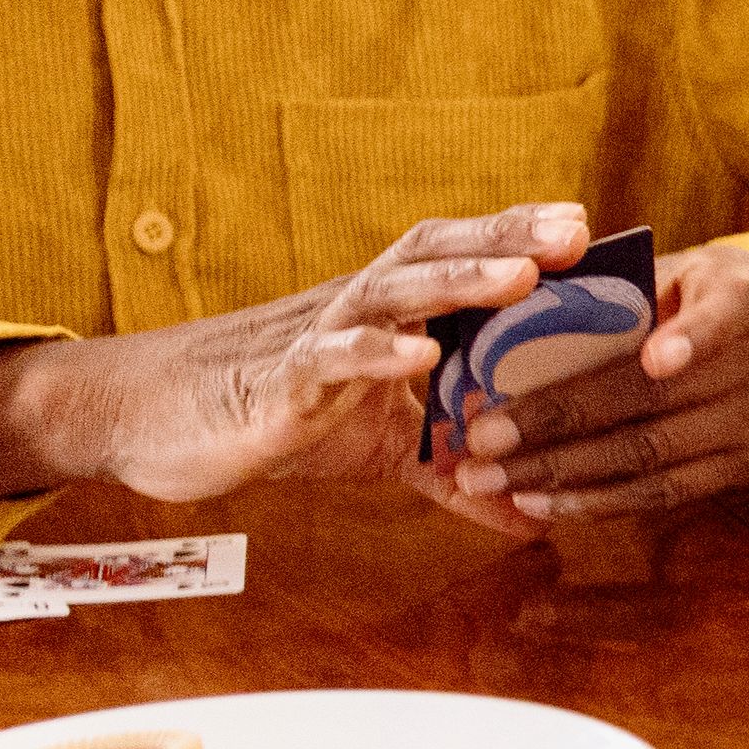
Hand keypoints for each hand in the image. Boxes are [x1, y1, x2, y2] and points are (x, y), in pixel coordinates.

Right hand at [0, 204, 585, 510]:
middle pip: (439, 255)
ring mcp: (319, 339)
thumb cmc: (274, 418)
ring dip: (459, 282)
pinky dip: (373, 353)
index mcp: (388, 318)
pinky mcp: (280, 381)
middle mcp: (359, 310)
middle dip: (509, 237)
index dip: (523, 241)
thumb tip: (531, 520)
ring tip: (522, 275)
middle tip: (577, 228)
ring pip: (394, 293)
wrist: (154, 422)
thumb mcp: (380, 451)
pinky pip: (330, 359)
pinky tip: (414, 354)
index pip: (463, 261)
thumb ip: (454, 478)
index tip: (594, 230)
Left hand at [448, 238, 748, 529]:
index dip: (692, 338)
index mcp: (747, 290)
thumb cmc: (676, 295)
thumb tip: (495, 331)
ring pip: (653, 455)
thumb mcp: (658, 269)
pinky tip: (536, 501)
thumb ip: (603, 292)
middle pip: (659, 398)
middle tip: (485, 436)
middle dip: (560, 419)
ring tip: (492, 478)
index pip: (726, 312)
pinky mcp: (748, 468)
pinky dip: (593, 501)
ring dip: (562, 472)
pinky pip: (663, 494)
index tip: (654, 359)